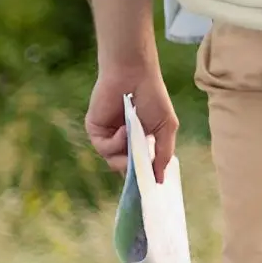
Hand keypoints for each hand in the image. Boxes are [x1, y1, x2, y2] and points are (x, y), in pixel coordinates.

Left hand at [85, 64, 177, 184]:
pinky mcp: (95, 131)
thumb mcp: (166, 127)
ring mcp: (109, 137)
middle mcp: (123, 141)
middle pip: (125, 168)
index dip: (144, 176)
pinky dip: (116, 142)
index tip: (150, 187)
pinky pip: (104, 148)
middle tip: (141, 169)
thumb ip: (163, 154)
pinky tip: (124, 129)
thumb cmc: (153, 97)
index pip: (140, 166)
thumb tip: (160, 180)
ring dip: (125, 154)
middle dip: (134, 170)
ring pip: (114, 162)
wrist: (134, 75)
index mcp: (140, 140)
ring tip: (134, 137)